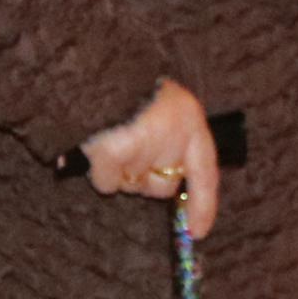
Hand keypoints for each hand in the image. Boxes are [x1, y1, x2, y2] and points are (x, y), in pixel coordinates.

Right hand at [77, 77, 219, 236]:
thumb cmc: (126, 86)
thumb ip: (173, 139)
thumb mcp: (163, 106)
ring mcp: (144, 148)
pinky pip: (108, 184)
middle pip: (163, 185)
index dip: (203, 205)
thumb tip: (173, 185)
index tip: (197, 232)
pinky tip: (94, 149)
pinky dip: (100, 173)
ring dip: (122, 174)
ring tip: (110, 140)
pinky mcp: (114, 154)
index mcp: (189, 121)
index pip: (205, 173)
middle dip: (147, 179)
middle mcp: (172, 137)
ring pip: (134, 186)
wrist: (92, 66)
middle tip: (130, 150)